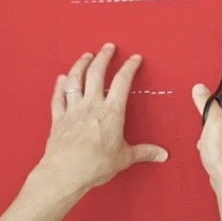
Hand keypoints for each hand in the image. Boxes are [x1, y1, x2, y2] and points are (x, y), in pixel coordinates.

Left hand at [37, 43, 168, 198]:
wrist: (64, 173)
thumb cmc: (95, 165)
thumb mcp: (125, 158)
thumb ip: (144, 152)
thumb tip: (163, 155)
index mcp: (112, 112)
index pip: (122, 81)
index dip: (129, 67)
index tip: (134, 58)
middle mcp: (91, 105)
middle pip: (96, 73)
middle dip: (103, 57)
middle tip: (108, 47)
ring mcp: (73, 110)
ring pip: (75, 80)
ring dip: (80, 65)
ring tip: (86, 56)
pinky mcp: (58, 119)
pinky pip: (58, 97)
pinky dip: (60, 86)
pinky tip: (62, 78)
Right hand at [193, 84, 221, 194]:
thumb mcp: (212, 123)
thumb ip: (207, 103)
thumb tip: (201, 89)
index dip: (220, 96)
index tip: (210, 104)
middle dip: (214, 117)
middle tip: (210, 126)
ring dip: (213, 131)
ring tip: (211, 141)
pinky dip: (216, 141)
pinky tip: (213, 150)